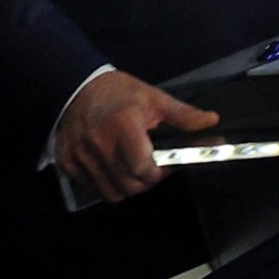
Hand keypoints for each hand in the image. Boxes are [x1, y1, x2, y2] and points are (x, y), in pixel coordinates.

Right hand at [55, 69, 216, 202]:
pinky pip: (93, 189)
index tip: (165, 166)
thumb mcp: (153, 98)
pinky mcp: (67, 162)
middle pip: (129, 185)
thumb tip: (211, 121)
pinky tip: (114, 169)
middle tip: (152, 169)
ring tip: (133, 170)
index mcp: (123, 125)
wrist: (75, 86)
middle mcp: (98, 142)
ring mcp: (80, 154)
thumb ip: (183, 114)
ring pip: (111, 192)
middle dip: (147, 182)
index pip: (142, 168)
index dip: (159, 173)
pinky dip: (107, 185)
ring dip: (128, 187)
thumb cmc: (118, 93)